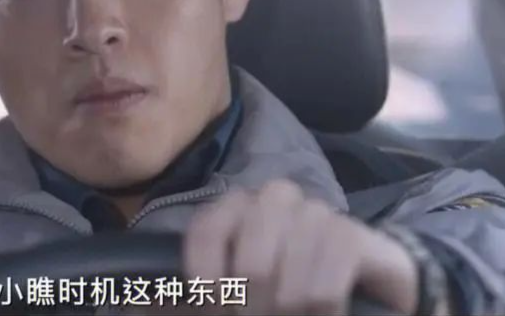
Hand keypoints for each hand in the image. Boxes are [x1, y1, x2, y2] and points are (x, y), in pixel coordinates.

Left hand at [184, 180, 419, 314]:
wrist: (348, 307)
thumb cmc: (273, 302)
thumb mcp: (223, 299)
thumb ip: (183, 295)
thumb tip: (144, 297)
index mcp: (234, 209)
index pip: (206, 231)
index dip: (207, 283)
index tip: (215, 310)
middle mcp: (276, 200)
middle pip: (252, 261)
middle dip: (254, 309)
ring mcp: (320, 213)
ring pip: (294, 270)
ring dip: (292, 311)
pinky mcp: (361, 236)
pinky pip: (333, 270)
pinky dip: (326, 307)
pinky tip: (328, 315)